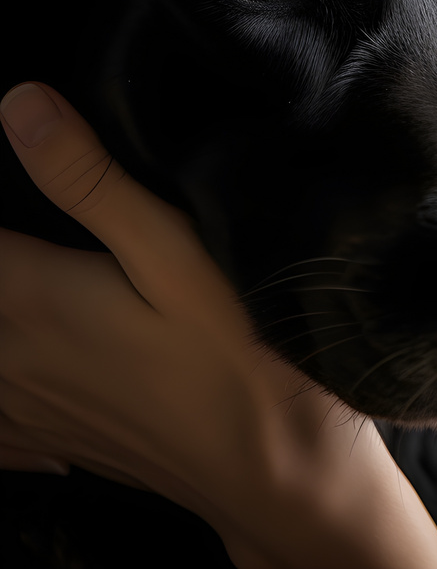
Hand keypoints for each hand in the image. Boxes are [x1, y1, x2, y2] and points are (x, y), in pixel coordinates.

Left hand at [0, 82, 436, 568]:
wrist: (271, 468)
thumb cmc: (235, 354)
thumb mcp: (175, 252)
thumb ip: (90, 181)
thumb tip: (21, 105)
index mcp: (29, 298)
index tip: (12, 161)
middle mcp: (6, 356)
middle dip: (4, 251)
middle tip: (36, 227)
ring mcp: (22, 405)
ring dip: (2, 303)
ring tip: (45, 277)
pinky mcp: (47, 436)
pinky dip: (4, 373)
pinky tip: (28, 361)